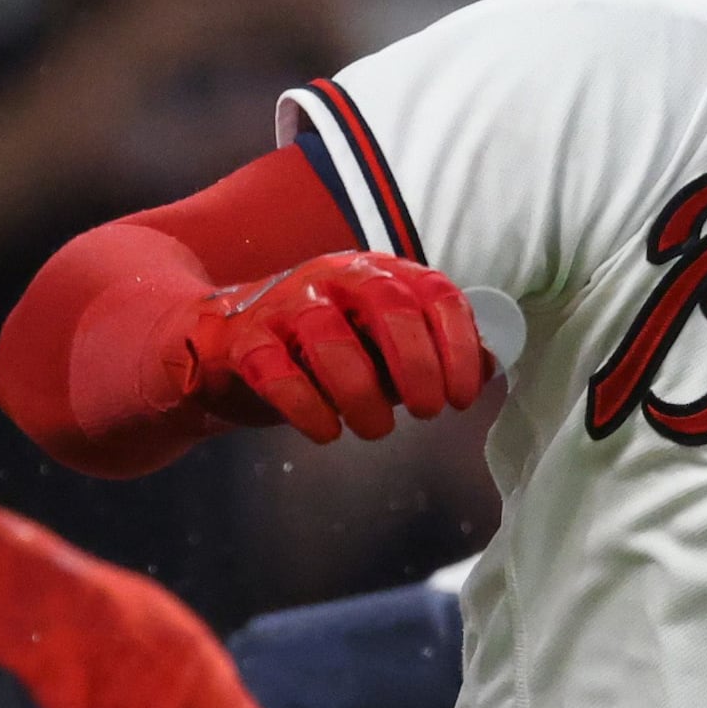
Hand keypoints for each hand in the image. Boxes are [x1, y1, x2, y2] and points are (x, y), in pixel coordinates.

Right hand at [179, 254, 489, 445]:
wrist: (218, 344)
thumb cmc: (316, 351)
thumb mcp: (378, 349)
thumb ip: (429, 355)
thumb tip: (487, 367)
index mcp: (377, 274)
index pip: (433, 293)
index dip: (459, 345)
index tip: (462, 397)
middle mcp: (333, 277)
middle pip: (387, 305)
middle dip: (417, 364)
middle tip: (426, 412)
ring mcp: (283, 304)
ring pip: (329, 337)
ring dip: (361, 393)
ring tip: (374, 430)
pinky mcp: (242, 339)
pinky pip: (274, 370)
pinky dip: (306, 407)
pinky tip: (326, 432)